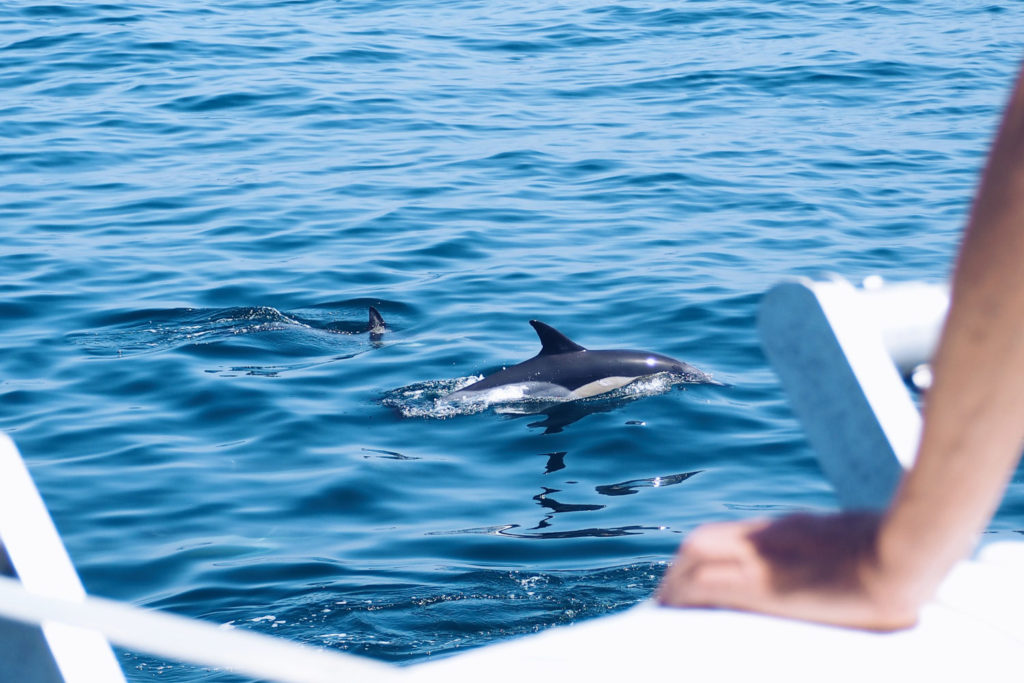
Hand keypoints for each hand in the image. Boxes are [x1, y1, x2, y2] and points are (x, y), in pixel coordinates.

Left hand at [655, 511, 918, 630]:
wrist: (906, 550)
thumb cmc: (899, 547)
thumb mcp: (856, 541)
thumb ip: (833, 550)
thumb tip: (837, 566)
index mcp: (788, 529)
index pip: (728, 537)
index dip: (703, 557)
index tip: (690, 577)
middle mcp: (766, 538)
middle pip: (701, 543)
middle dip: (680, 570)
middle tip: (668, 598)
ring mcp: (763, 557)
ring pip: (695, 559)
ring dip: (675, 583)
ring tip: (664, 609)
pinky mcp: (763, 585)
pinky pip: (706, 586)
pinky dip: (683, 596)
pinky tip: (671, 611)